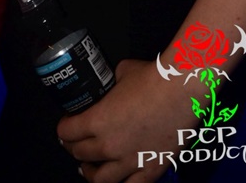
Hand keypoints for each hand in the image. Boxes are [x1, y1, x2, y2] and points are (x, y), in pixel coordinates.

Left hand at [57, 58, 199, 182]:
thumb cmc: (151, 77)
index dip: (63, 128)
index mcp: (98, 121)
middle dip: (73, 148)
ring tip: (89, 168)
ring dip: (90, 173)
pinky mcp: (151, 169)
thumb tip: (110, 84)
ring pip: (100, 180)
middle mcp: (110, 146)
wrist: (182, 90)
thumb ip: (110, 84)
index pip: (68, 132)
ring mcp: (131, 162)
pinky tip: (117, 179)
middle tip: (74, 142)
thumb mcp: (121, 72)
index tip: (66, 124)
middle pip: (81, 154)